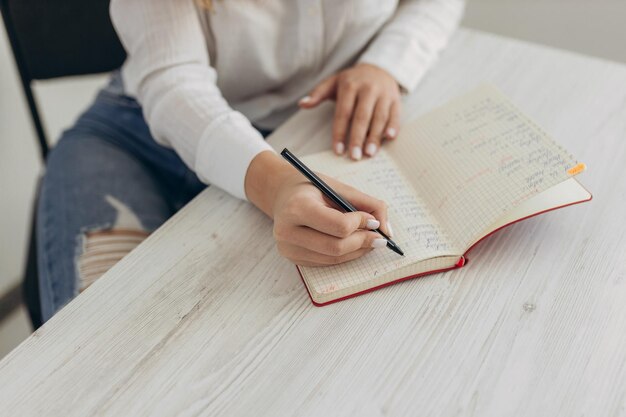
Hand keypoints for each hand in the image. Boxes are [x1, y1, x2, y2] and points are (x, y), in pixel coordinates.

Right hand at [245, 152, 391, 265]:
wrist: (283, 195)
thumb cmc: (312, 189)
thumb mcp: (338, 187)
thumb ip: (367, 204)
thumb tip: (387, 231)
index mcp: (297, 207)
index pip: (338, 226)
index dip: (361, 225)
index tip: (374, 221)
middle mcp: (287, 231)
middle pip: (336, 247)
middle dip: (362, 242)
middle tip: (379, 237)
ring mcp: (288, 248)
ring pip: (333, 259)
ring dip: (357, 251)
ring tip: (368, 240)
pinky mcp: (292, 258)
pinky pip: (326, 263)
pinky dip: (345, 255)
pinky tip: (353, 244)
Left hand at [299, 63, 400, 159]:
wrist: (378, 68)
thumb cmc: (352, 81)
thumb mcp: (333, 82)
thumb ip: (318, 94)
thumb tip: (302, 103)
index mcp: (350, 86)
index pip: (343, 113)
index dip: (340, 132)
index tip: (338, 150)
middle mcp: (368, 89)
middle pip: (362, 117)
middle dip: (358, 138)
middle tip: (355, 157)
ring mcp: (384, 94)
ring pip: (379, 118)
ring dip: (375, 137)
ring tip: (370, 154)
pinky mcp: (396, 99)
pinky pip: (395, 115)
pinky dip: (393, 126)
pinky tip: (389, 138)